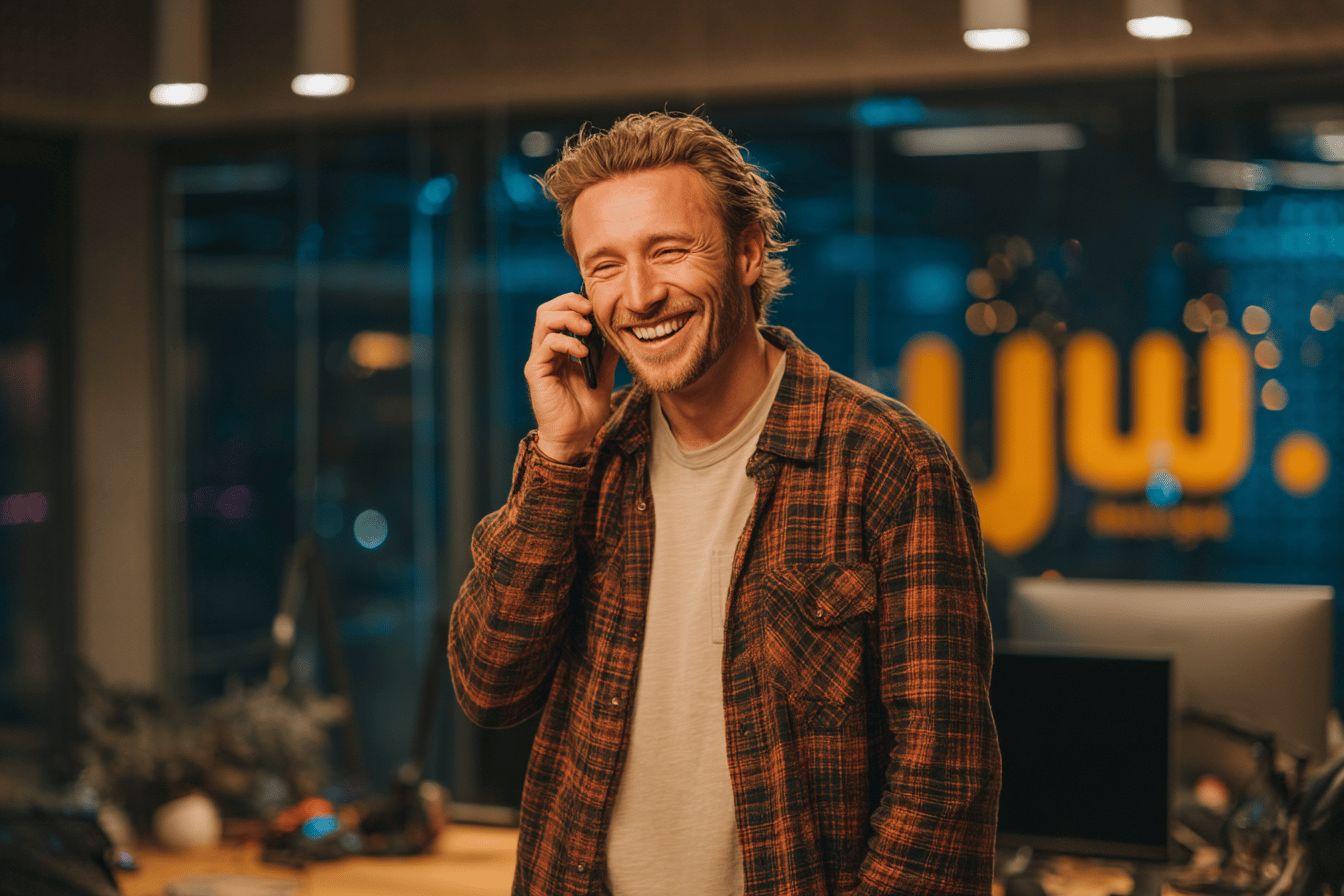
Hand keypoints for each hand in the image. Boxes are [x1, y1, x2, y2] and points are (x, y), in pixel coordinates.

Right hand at [525, 291, 619, 462]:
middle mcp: (546, 351)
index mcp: (560, 350)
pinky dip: (567, 342)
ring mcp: (540, 360)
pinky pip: (547, 345)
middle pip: (547, 310)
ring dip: (568, 318)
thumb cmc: (585, 412)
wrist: (574, 439)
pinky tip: (583, 352)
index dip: (576, 303)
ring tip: (587, 329)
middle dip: (569, 302)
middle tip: (590, 311)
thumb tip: (618, 332)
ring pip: (543, 320)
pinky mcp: (536, 371)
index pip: (559, 312)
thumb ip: (607, 355)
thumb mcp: (603, 377)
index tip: (597, 307)